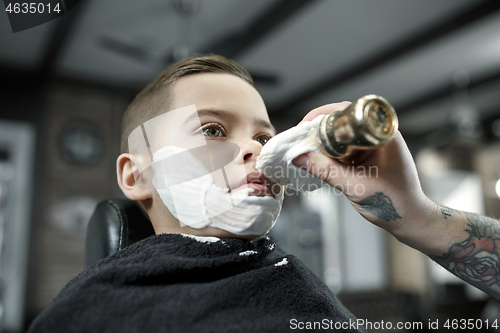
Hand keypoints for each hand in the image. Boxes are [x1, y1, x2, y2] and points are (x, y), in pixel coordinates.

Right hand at [292, 102, 437, 238]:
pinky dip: (332, 152)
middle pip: (343, 121)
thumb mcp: (354, 186)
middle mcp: (380, 135)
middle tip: (302, 139)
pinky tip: (320, 159)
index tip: (305, 124)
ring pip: (343, 135)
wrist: (410, 219)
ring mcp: (375, 146)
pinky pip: (347, 148)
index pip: (348, 112)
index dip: (323, 115)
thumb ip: (325, 170)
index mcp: (383, 135)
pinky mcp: (370, 156)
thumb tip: (299, 157)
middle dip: (320, 129)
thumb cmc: (393, 203)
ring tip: (307, 150)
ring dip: (325, 142)